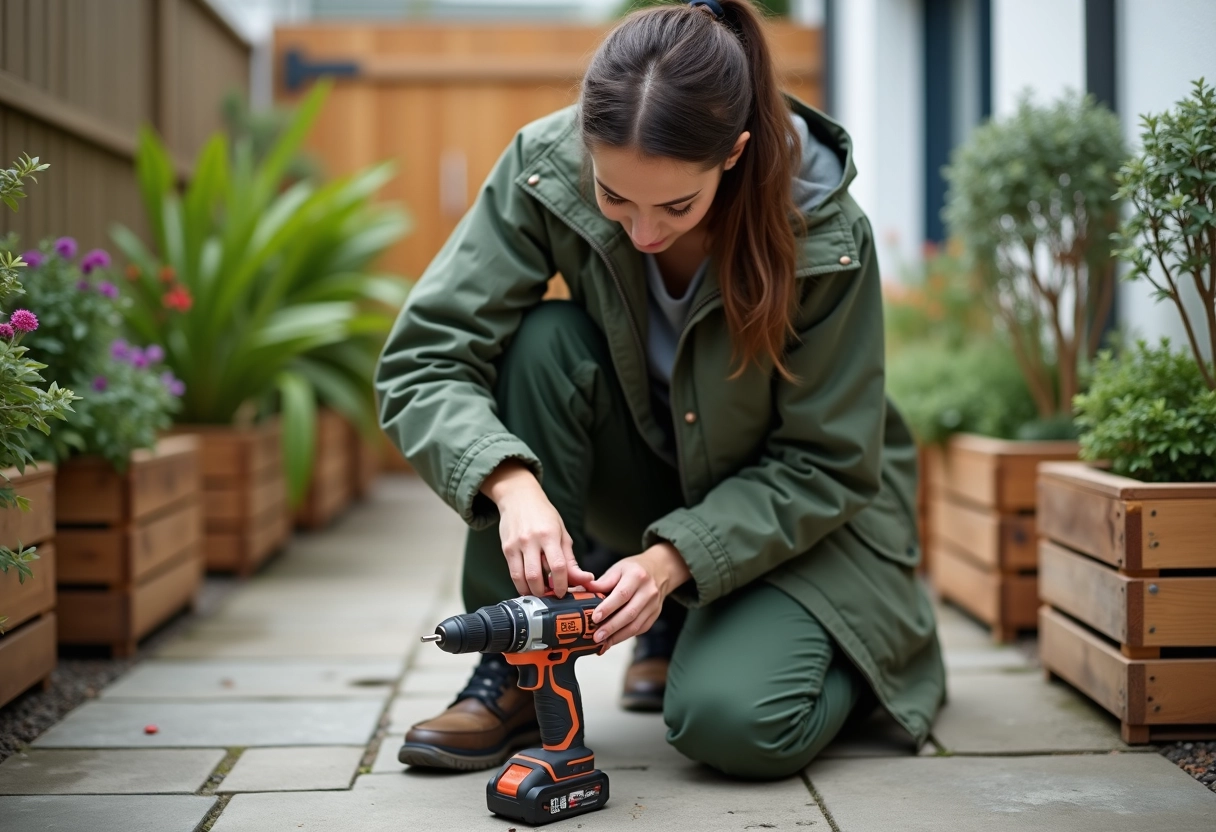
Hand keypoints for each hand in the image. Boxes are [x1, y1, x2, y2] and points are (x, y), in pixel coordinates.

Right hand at [482, 460, 595, 596]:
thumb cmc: (544, 515)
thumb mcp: (562, 533)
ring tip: (540, 593)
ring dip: (531, 592)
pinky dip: (520, 585)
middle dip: (544, 592)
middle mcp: (531, 540)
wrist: (518, 497)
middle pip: (535, 576)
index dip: (561, 584)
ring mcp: (516, 545)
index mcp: (549, 535)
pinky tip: (528, 587)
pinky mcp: (506, 549)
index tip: (563, 592)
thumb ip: (570, 559)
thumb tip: (583, 579)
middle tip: (550, 595)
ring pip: (521, 578)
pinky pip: (513, 573)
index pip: (557, 566)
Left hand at [586, 543, 690, 649]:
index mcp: (637, 576)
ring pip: (636, 625)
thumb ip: (602, 582)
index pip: (622, 594)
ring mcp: (654, 605)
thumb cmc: (634, 570)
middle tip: (596, 637)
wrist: (659, 571)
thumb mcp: (618, 569)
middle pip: (630, 613)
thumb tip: (584, 591)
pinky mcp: (654, 615)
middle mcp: (648, 591)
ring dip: (618, 636)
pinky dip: (625, 636)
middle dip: (612, 627)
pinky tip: (613, 640)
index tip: (595, 618)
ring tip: (602, 643)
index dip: (608, 608)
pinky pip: (640, 629)